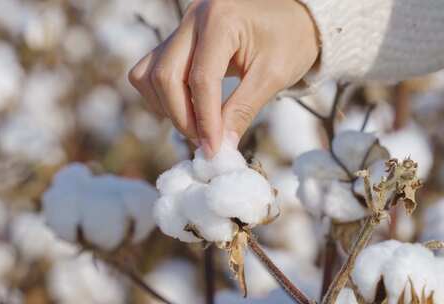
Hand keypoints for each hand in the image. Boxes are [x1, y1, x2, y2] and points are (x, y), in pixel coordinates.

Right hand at [128, 0, 318, 156]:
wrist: (294, 17)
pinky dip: (163, 96)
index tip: (213, 149)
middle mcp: (194, 18)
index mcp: (222, 19)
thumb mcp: (274, 76)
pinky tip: (188, 108)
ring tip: (197, 125)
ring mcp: (183, 26)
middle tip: (204, 142)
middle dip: (181, 117)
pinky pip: (152, 70)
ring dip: (167, 107)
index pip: (201, 79)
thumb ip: (243, 110)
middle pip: (166, 76)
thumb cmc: (291, 40)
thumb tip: (219, 147)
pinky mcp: (179, 38)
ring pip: (150, 74)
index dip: (204, 120)